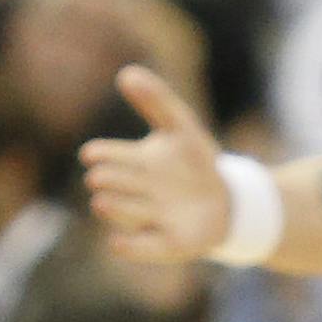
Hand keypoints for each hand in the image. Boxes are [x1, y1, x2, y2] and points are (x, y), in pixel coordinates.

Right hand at [80, 64, 232, 262]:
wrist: (229, 201)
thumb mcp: (181, 126)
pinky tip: (116, 242)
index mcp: (136, 161)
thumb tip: (126, 72)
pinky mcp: (167, 244)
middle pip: (111, 183)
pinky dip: (129, 248)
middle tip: (99, 176)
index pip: (107, 155)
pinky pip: (142, 249)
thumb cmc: (196, 162)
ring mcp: (150, 217)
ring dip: (113, 207)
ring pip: (122, 211)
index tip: (92, 154)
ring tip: (102, 202)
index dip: (99, 154)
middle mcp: (137, 190)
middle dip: (105, 180)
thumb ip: (155, 100)